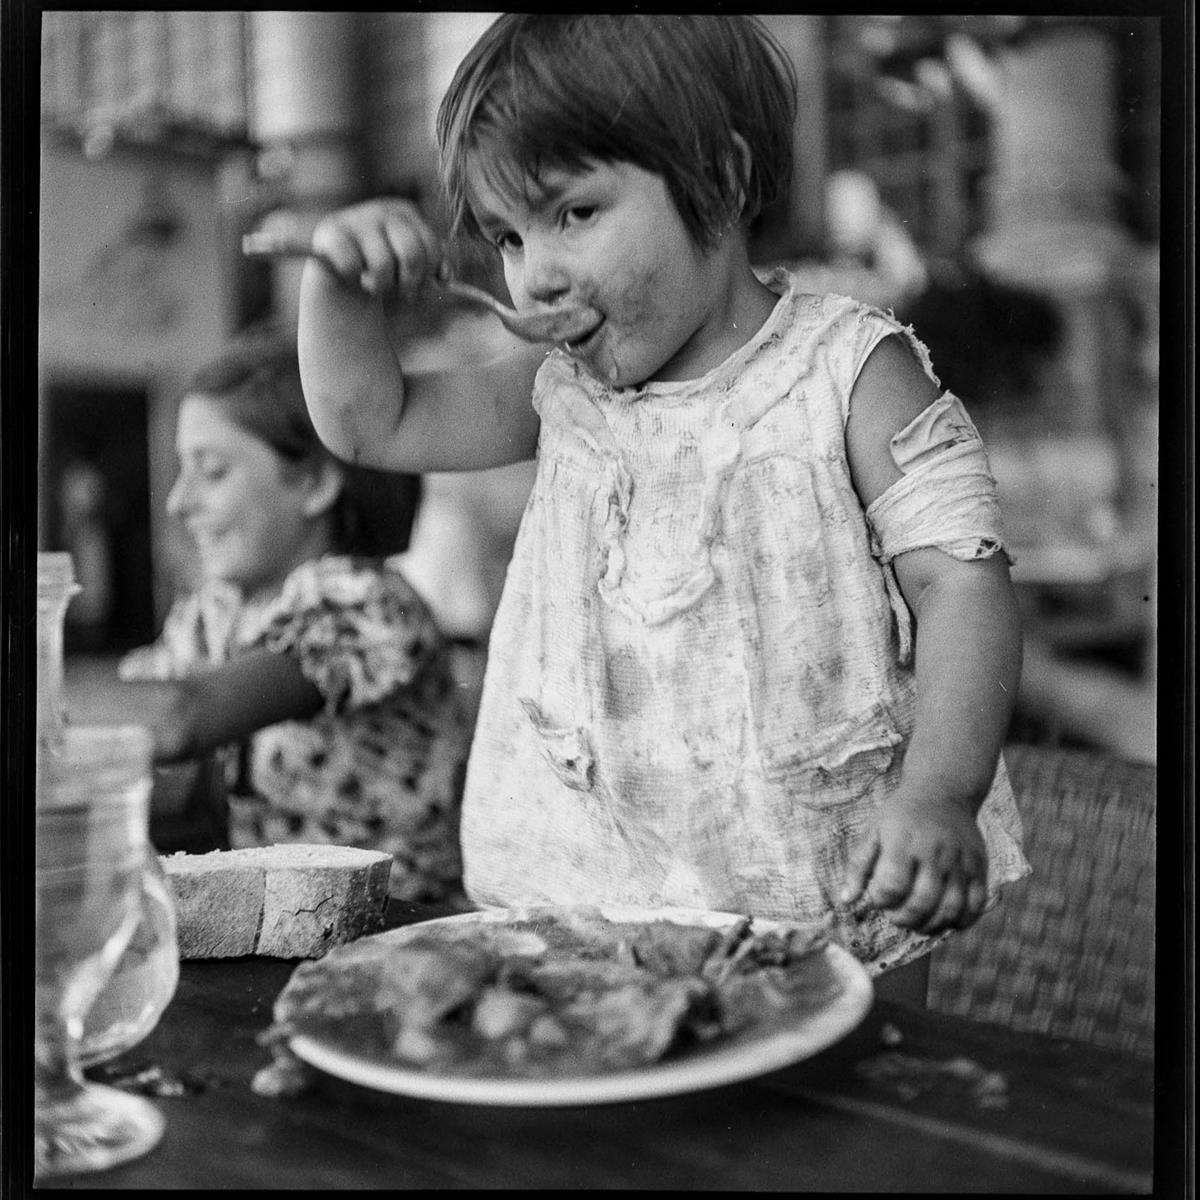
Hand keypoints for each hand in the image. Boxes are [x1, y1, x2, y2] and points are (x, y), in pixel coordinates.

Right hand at [310, 198, 442, 300]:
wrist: (342, 291)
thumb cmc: (383, 280)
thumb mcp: (413, 271)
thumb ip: (433, 267)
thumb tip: (444, 276)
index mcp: (404, 213)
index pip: (430, 246)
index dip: (428, 274)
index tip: (419, 285)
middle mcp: (380, 210)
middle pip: (411, 254)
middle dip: (409, 283)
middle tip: (400, 291)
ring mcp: (353, 218)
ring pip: (382, 265)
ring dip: (380, 286)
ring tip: (373, 286)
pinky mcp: (329, 233)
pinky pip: (351, 265)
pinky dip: (353, 279)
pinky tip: (351, 278)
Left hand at [840, 791, 988, 934]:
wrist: (942, 791)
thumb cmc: (901, 815)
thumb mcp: (873, 831)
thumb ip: (858, 866)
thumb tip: (846, 900)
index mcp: (903, 842)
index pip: (892, 886)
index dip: (881, 901)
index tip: (878, 898)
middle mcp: (934, 853)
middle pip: (922, 901)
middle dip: (904, 919)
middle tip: (895, 917)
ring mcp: (960, 861)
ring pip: (951, 908)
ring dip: (931, 926)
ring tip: (917, 923)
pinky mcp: (979, 867)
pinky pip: (976, 904)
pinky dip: (961, 921)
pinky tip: (944, 920)